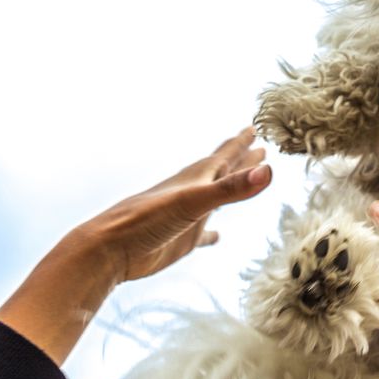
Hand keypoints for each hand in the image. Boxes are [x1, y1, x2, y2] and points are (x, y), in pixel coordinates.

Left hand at [77, 127, 271, 284]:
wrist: (110, 251)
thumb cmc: (146, 221)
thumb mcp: (193, 202)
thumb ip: (231, 188)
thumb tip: (268, 171)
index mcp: (196, 179)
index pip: (225, 155)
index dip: (240, 142)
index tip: (254, 127)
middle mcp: (193, 194)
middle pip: (223, 171)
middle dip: (241, 159)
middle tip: (259, 147)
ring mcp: (187, 217)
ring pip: (215, 198)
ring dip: (230, 189)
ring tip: (243, 181)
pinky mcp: (181, 240)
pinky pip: (202, 234)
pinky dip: (212, 233)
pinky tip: (217, 236)